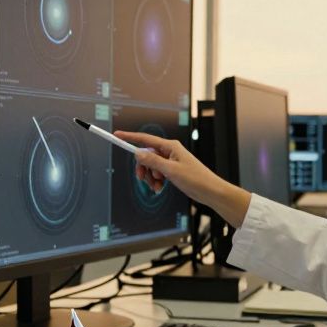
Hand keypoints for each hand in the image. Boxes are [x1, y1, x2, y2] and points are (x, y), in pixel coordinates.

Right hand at [115, 130, 251, 227]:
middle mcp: (169, 151)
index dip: (130, 137)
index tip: (117, 135)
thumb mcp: (171, 171)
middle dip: (143, 168)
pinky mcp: (172, 170)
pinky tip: (160, 188)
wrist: (209, 191)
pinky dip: (156, 181)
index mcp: (170, 146)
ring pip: (151, 166)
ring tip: (156, 187)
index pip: (145, 139)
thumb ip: (153, 161)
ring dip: (150, 177)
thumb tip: (138, 153)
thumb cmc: (195, 179)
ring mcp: (171, 161)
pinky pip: (157, 173)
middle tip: (143, 179)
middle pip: (146, 155)